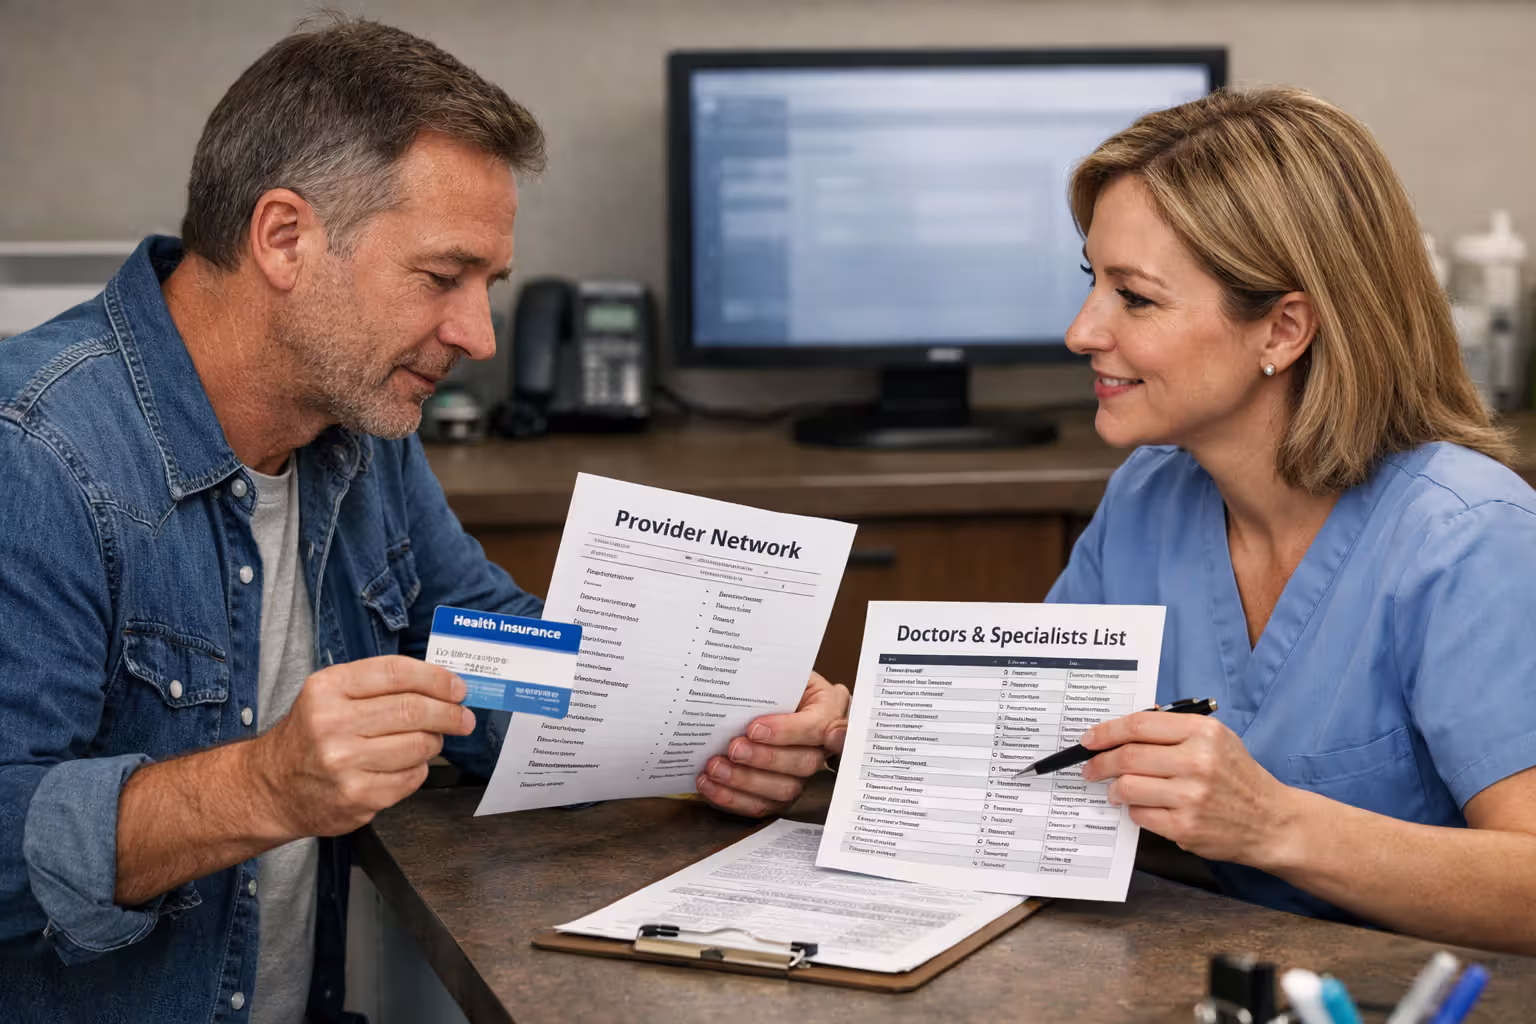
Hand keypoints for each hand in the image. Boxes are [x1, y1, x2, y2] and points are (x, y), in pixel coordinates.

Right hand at [250, 656, 476, 838]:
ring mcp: (344, 763)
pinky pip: (411, 778)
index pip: (397, 673)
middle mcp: (332, 724)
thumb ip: (378, 684)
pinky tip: (403, 765)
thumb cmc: (309, 736)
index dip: (437, 679)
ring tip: (427, 741)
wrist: (271, 788)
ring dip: (433, 743)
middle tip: (463, 717)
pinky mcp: (357, 797)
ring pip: (419, 746)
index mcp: (327, 689)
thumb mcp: (329, 694)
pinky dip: (418, 770)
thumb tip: (442, 685)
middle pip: (414, 710)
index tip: (457, 687)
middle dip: (450, 713)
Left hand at [697, 671, 849, 817]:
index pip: (819, 725)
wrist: (765, 695)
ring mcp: (804, 774)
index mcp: (829, 707)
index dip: (790, 731)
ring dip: (745, 780)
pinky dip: (733, 798)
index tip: (755, 728)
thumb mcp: (779, 670)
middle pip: (805, 762)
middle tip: (733, 747)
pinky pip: (762, 805)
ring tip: (716, 767)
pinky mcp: (782, 795)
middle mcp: (822, 745)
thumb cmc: (775, 681)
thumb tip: (743, 685)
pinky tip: (710, 784)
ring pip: (785, 789)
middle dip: (764, 758)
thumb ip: (772, 680)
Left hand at [1079, 711, 1298, 865]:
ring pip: (1128, 787)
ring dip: (1114, 790)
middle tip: (1090, 768)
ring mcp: (1191, 797)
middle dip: (1099, 763)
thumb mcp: (1217, 739)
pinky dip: (1135, 811)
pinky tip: (1143, 807)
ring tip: (1116, 790)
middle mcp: (1197, 761)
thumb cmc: (1239, 777)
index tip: (1089, 739)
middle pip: (1127, 756)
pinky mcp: (1185, 827)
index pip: (1139, 725)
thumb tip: (1125, 729)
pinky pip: (1140, 815)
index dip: (1107, 731)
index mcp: (1203, 732)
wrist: (1272, 821)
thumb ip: (1174, 730)